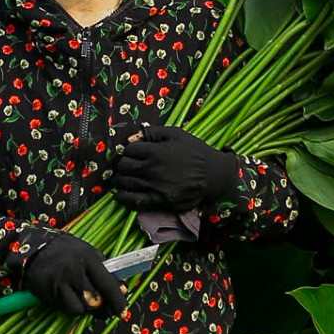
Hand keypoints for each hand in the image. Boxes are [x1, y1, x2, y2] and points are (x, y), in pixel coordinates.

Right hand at [22, 232, 126, 316]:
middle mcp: (75, 270)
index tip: (122, 311)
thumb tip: (122, 290)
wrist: (36, 249)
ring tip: (82, 297)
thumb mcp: (89, 253)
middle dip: (102, 306)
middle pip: (96, 300)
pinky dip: (72, 308)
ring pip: (83, 308)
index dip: (117, 301)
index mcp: (89, 259)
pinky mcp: (51, 292)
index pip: (108, 284)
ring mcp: (62, 282)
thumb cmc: (67, 253)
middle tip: (100, 305)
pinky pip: (68, 309)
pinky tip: (69, 298)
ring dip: (86, 307)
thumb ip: (104, 271)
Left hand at [110, 125, 240, 212]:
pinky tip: (119, 194)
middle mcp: (152, 170)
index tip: (133, 153)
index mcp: (155, 152)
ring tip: (123, 178)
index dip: (129, 151)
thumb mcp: (177, 134)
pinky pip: (134, 200)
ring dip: (121, 180)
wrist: (214, 175)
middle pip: (124, 167)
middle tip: (127, 165)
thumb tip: (135, 135)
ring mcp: (154, 187)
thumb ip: (154, 132)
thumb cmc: (195, 152)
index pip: (129, 151)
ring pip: (126, 183)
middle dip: (124, 165)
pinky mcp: (159, 201)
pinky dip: (123, 197)